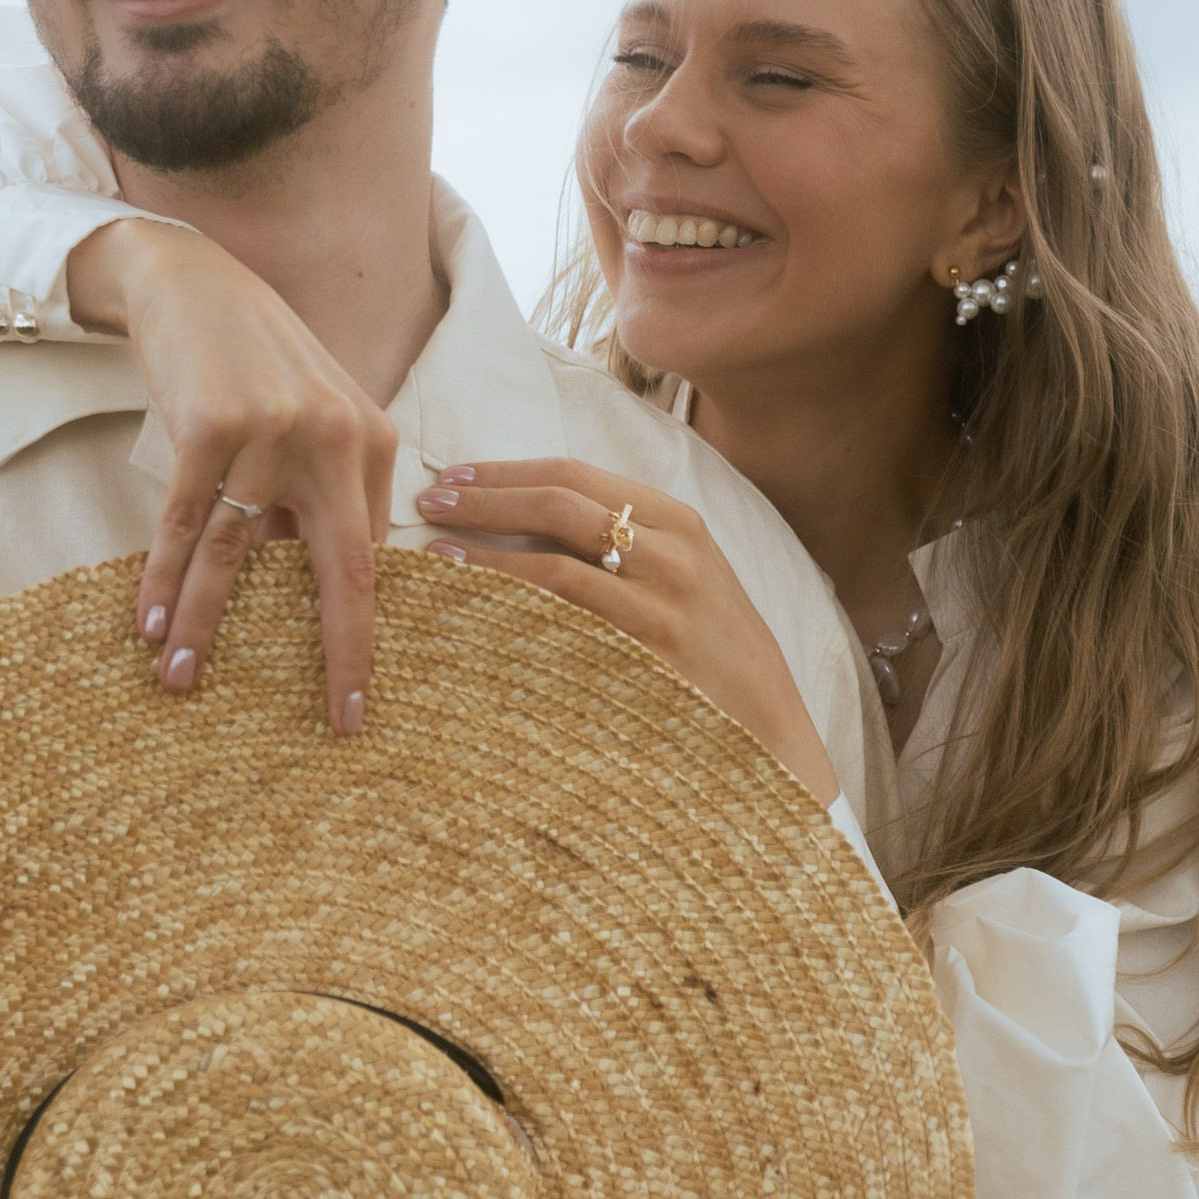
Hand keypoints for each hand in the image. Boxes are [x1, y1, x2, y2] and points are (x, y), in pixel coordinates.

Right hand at [68, 217, 394, 735]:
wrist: (187, 278)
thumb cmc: (252, 359)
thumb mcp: (312, 416)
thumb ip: (323, 492)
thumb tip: (307, 581)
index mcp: (370, 442)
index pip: (373, 559)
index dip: (366, 634)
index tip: (359, 701)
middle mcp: (332, 437)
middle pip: (344, 569)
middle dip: (342, 653)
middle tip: (339, 723)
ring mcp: (270, 430)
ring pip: (238, 557)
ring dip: (204, 626)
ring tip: (180, 683)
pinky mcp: (207, 425)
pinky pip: (183, 524)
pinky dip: (161, 578)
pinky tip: (147, 623)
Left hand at [417, 460, 838, 806]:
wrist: (770, 729)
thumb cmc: (714, 663)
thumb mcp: (685, 585)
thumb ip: (626, 551)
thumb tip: (535, 532)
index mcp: (679, 519)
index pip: (577, 473)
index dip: (508, 469)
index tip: (455, 474)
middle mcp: (673, 544)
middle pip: (560, 496)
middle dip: (485, 492)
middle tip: (428, 498)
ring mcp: (664, 590)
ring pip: (556, 546)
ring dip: (485, 540)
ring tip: (433, 549)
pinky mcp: (650, 639)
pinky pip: (565, 602)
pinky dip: (509, 589)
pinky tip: (470, 590)